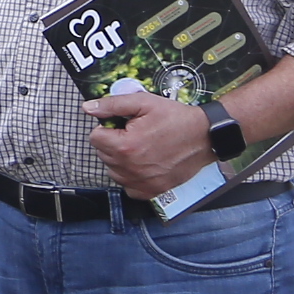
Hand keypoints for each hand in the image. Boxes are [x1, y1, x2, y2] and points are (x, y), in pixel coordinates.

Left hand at [89, 90, 213, 198]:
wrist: (205, 136)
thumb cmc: (177, 119)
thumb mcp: (143, 103)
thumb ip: (112, 105)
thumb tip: (88, 108)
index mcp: (125, 146)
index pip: (95, 138)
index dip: (106, 127)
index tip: (121, 125)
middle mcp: (131, 168)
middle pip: (103, 154)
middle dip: (113, 142)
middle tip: (133, 133)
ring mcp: (142, 182)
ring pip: (113, 171)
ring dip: (120, 160)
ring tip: (140, 147)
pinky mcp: (153, 190)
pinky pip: (128, 187)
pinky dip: (131, 177)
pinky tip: (143, 163)